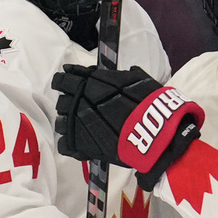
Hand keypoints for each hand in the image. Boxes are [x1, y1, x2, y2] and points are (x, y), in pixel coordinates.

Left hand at [52, 65, 204, 183]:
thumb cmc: (152, 105)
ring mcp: (80, 125)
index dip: (66, 77)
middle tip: (80, 105)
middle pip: (62, 98)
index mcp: (94, 82)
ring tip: (80, 125)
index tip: (67, 79)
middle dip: (69, 100)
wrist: (157, 134)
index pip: (68, 76)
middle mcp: (82, 100)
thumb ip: (126, 76)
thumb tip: (125, 70)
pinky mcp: (83, 146)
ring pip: (61, 121)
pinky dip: (71, 143)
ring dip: (69, 121)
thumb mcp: (142, 81)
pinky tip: (80, 143)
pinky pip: (65, 144)